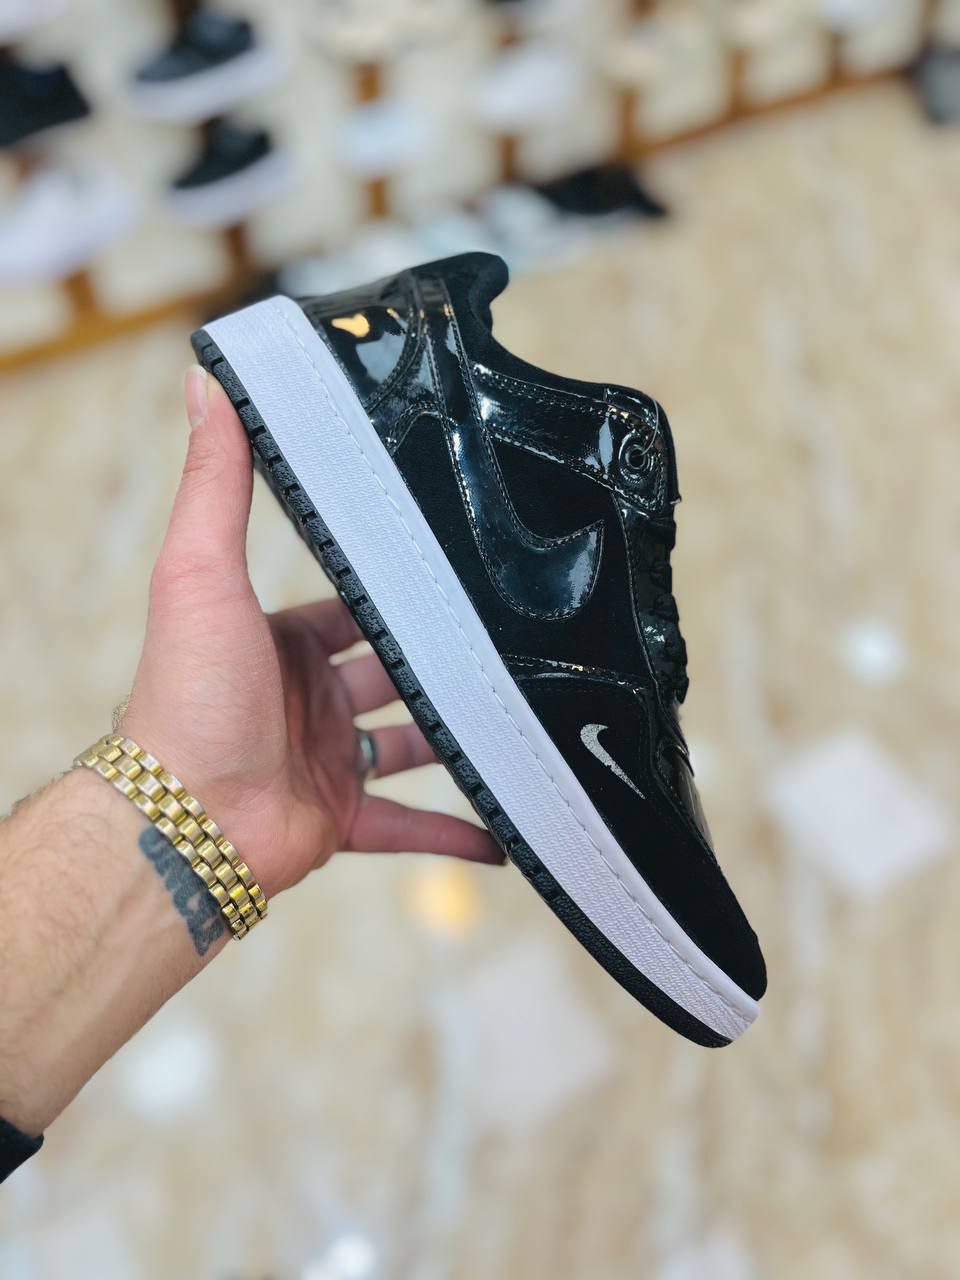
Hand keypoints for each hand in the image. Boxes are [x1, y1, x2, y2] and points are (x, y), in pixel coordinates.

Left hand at [121, 366, 500, 896]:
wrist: (182, 822)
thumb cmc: (187, 696)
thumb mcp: (201, 572)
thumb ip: (215, 484)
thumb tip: (203, 382)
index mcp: (278, 641)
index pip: (346, 607)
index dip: (392, 591)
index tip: (452, 571)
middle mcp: (304, 699)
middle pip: (391, 672)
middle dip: (442, 660)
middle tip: (510, 641)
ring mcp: (324, 762)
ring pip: (409, 746)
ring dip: (457, 738)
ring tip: (522, 721)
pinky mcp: (339, 821)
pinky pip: (407, 827)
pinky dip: (453, 834)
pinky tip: (505, 833)